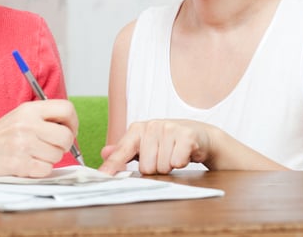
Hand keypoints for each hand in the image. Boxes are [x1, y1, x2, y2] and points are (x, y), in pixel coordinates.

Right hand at [0, 99, 77, 177]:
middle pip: (66, 136)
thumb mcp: (23, 114)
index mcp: (30, 109)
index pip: (67, 109)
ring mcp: (24, 145)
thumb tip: (72, 126)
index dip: (73, 122)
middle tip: (53, 145)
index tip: (69, 129)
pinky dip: (41, 169)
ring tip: (35, 153)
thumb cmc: (3, 134)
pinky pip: (46, 169)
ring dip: (50, 158)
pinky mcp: (20, 164)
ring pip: (58, 155)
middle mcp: (28, 125)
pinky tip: (29, 163)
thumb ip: (46, 116)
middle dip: (64, 145)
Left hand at [98, 119, 214, 174]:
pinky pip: (177, 162)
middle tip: (163, 157)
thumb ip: (124, 151)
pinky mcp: (186, 135)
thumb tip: (104, 153)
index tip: (102, 176)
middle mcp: (151, 126)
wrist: (200, 135)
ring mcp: (169, 128)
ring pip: (162, 167)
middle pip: (146, 167)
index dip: (112, 166)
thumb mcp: (145, 144)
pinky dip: (181, 163)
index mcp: (137, 129)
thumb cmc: (168, 141)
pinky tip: (184, 154)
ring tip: (173, 155)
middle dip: (156, 168)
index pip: (122, 151)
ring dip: (169, 167)